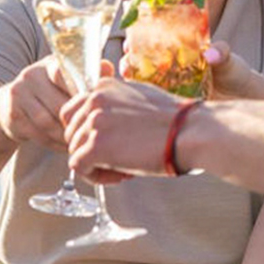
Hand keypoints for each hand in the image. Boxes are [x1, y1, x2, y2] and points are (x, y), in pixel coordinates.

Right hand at [0, 58, 112, 148]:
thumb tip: (108, 68)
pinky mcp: (13, 115)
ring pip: (48, 122)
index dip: (81, 95)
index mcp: (51, 64)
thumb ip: (89, 76)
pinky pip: (38, 134)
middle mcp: (32, 75)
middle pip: (60, 104)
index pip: (67, 75)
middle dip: (76, 122)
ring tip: (79, 142)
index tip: (92, 109)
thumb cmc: (50, 94)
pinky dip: (54, 143)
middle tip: (90, 133)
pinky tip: (64, 146)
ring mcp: (19, 94)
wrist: (10, 106)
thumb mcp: (67, 82)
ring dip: (65, 135)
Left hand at [62, 77, 188, 181]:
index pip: (74, 112)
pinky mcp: (96, 145)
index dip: (88, 133)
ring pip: (74, 151)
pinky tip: (119, 176)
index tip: (112, 143)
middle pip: (71, 133)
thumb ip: (118, 106)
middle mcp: (94, 98)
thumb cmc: (177, 121)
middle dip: (91, 149)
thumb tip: (108, 125)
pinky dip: (95, 177)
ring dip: (96, 165)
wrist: (192, 132)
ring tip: (124, 169)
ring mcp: (94, 121)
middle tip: (119, 159)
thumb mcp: (140, 99)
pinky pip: (78, 167)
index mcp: (104, 86)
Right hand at [120, 39, 247, 99]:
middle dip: (130, 57)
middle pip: (143, 59)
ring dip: (132, 76)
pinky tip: (136, 97)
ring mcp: (171, 84)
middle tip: (126, 59)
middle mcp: (172, 65)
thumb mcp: (229, 59)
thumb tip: (210, 53)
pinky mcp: (174, 102)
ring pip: (144, 79)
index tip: (132, 38)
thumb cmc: (236, 73)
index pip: (155, 38)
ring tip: (127, 75)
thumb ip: (221, 52)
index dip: (140, 36)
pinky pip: (155, 98)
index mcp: (182, 49)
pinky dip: (144, 97)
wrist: (243, 99)